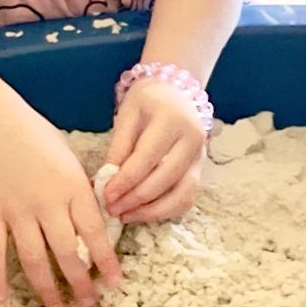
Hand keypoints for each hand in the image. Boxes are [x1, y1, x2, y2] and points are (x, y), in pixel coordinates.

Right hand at [0, 105, 121, 306]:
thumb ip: (83, 194)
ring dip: (46, 288)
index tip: (115, 283)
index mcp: (73, 188)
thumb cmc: (40, 139)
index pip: (94, 232)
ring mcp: (17, 210)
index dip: (106, 261)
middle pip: (66, 252)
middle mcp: (47, 203)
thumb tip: (97, 228)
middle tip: (88, 303)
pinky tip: (0, 300)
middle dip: (80, 282)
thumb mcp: (73, 162)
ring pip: (33, 259)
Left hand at [102, 77, 207, 224]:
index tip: (105, 195)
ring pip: (181, 196)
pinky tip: (143, 212)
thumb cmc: (148, 100)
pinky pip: (186, 199)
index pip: (147, 158)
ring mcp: (200, 157)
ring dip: (152, 212)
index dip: (125, 181)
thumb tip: (106, 181)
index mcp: (172, 120)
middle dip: (135, 200)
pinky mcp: (200, 170)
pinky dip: (166, 211)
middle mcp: (192, 140)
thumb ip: (119, 147)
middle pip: (164, 180)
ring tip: (126, 215)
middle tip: (111, 208)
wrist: (176, 91)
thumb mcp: (128, 114)